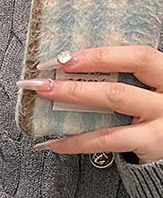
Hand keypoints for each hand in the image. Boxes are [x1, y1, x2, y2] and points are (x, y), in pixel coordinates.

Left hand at [17, 45, 162, 163]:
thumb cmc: (156, 120)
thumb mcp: (150, 94)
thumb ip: (127, 83)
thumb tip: (78, 73)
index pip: (138, 55)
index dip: (102, 54)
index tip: (67, 56)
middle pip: (129, 68)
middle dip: (86, 66)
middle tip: (49, 72)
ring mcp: (161, 116)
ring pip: (115, 97)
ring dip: (75, 92)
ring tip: (45, 93)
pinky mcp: (151, 142)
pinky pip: (107, 139)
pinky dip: (76, 142)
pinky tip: (54, 143)